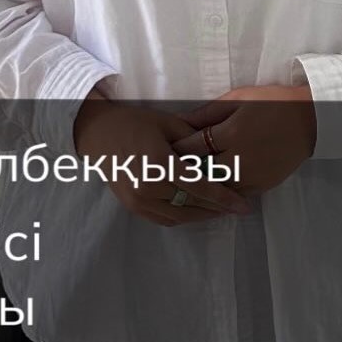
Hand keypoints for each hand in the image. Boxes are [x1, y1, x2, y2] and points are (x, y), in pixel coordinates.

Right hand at [73, 92, 250, 225]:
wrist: (96, 133)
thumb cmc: (132, 122)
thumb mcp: (166, 122)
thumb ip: (194, 139)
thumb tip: (220, 152)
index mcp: (160, 164)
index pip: (201, 186)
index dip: (225, 198)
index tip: (244, 206)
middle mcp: (150, 187)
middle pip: (193, 204)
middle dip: (217, 208)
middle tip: (236, 207)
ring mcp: (139, 200)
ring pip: (180, 216)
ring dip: (201, 214)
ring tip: (218, 209)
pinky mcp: (133, 207)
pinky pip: (165, 219)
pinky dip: (182, 216)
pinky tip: (194, 209)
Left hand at [171, 85, 316, 196]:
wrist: (310, 120)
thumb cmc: (271, 102)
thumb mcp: (237, 99)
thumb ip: (207, 113)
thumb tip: (179, 122)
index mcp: (232, 134)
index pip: (194, 147)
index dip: (175, 150)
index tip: (158, 150)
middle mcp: (241, 159)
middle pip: (201, 172)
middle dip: (182, 172)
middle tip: (162, 171)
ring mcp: (253, 176)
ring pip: (216, 189)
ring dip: (199, 186)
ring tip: (179, 183)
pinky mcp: (262, 186)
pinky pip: (234, 194)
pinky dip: (219, 192)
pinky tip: (206, 190)